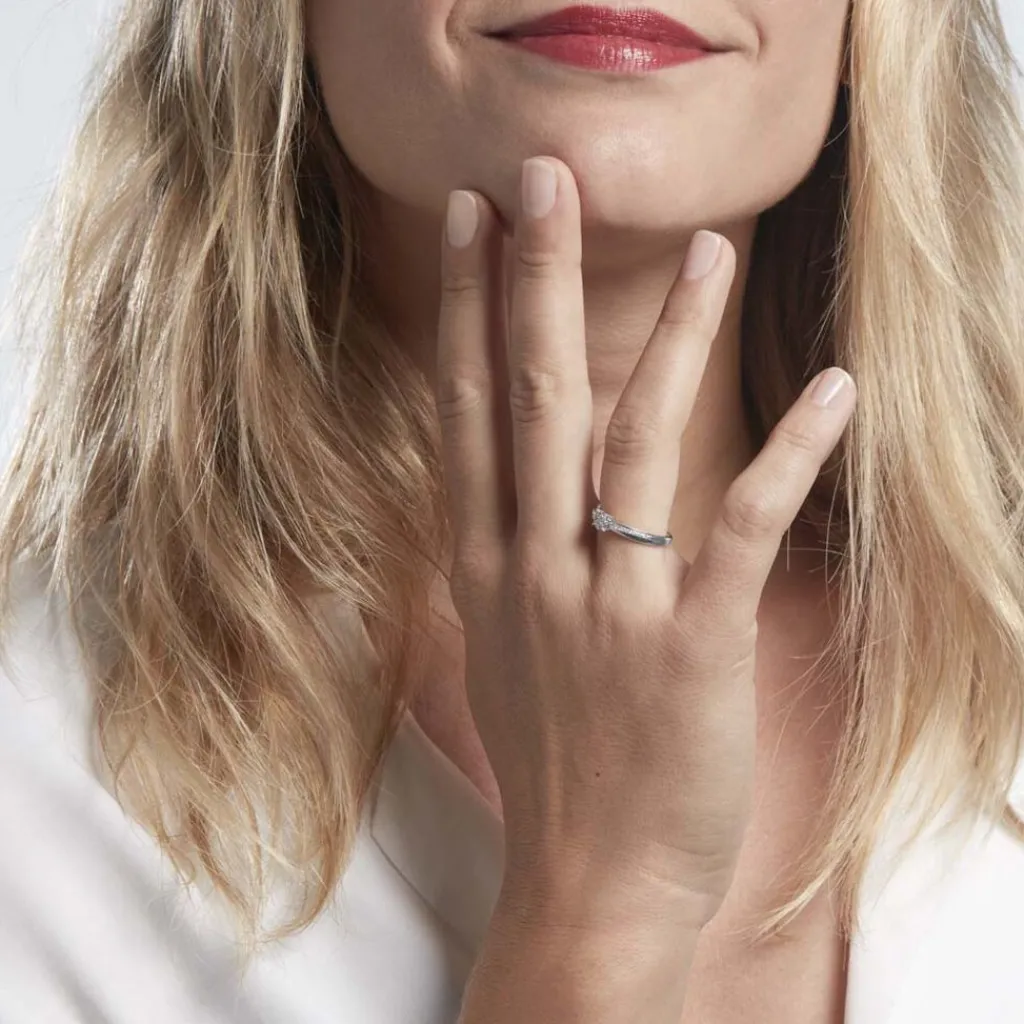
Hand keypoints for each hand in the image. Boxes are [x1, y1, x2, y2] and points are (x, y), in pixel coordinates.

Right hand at [435, 156, 855, 930]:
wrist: (588, 880)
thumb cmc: (552, 765)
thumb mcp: (499, 650)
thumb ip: (500, 562)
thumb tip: (498, 497)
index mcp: (484, 567)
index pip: (469, 412)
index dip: (471, 311)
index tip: (474, 226)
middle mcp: (535, 568)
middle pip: (531, 399)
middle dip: (534, 281)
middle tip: (542, 180)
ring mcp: (610, 603)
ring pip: (633, 442)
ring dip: (670, 338)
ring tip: (706, 249)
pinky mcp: (690, 641)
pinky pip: (739, 527)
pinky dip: (789, 454)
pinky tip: (831, 389)